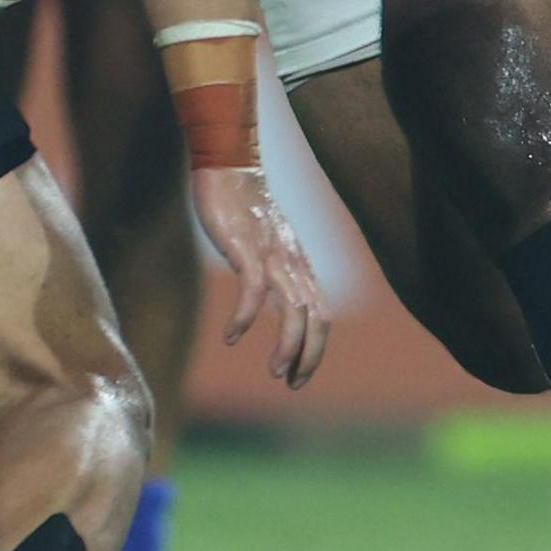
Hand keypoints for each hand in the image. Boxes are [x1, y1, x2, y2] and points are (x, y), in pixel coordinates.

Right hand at [190, 165, 328, 387]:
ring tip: (274, 371)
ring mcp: (271, 255)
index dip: (315, 349)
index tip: (298, 377)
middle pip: (316, 317)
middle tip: (291, 383)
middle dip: (309, 355)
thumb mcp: (266, 245)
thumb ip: (273, 270)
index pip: (321, 315)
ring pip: (294, 309)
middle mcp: (292, 263)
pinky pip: (254, 289)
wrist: (229, 166)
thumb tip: (269, 299)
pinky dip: (246, 317)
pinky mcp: (246, 247)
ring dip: (288, 344)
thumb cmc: (244, 207)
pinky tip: (232, 336)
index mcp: (298, 265)